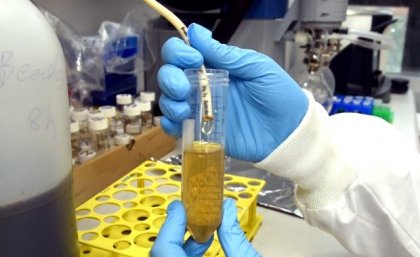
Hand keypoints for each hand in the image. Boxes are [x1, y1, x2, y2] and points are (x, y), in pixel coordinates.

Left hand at [150, 199, 259, 256]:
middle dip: (176, 231)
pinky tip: (204, 244)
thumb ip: (235, 237)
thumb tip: (228, 208)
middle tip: (189, 213)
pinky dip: (186, 253)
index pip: (164, 249)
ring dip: (182, 243)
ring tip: (202, 229)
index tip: (179, 207)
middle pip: (163, 253)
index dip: (170, 225)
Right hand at [158, 23, 307, 161]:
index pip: (184, 53)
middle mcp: (203, 86)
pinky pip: (175, 127)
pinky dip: (170, 124)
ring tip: (184, 108)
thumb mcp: (256, 68)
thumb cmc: (278, 95)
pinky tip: (179, 123)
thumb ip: (226, 54)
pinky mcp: (201, 132)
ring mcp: (201, 109)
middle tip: (184, 87)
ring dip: (169, 101)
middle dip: (170, 78)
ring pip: (169, 100)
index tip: (193, 59)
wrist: (289, 132)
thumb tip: (195, 31)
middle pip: (170, 75)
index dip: (179, 52)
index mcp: (215, 67)